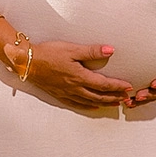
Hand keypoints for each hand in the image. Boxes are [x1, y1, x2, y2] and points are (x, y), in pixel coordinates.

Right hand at [13, 39, 136, 111]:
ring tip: (114, 103)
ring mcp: (67, 93)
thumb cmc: (48, 53)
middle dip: (114, 97)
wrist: (27, 62)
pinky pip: (76, 104)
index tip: (128, 87)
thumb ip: (92, 51)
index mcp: (79, 76)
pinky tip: (93, 106)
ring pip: (89, 101)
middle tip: (126, 98)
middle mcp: (75, 88)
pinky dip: (87, 106)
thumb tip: (111, 50)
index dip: (117, 86)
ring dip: (104, 103)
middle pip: (99, 96)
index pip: (103, 84)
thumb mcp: (71, 49)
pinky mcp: (59, 94)